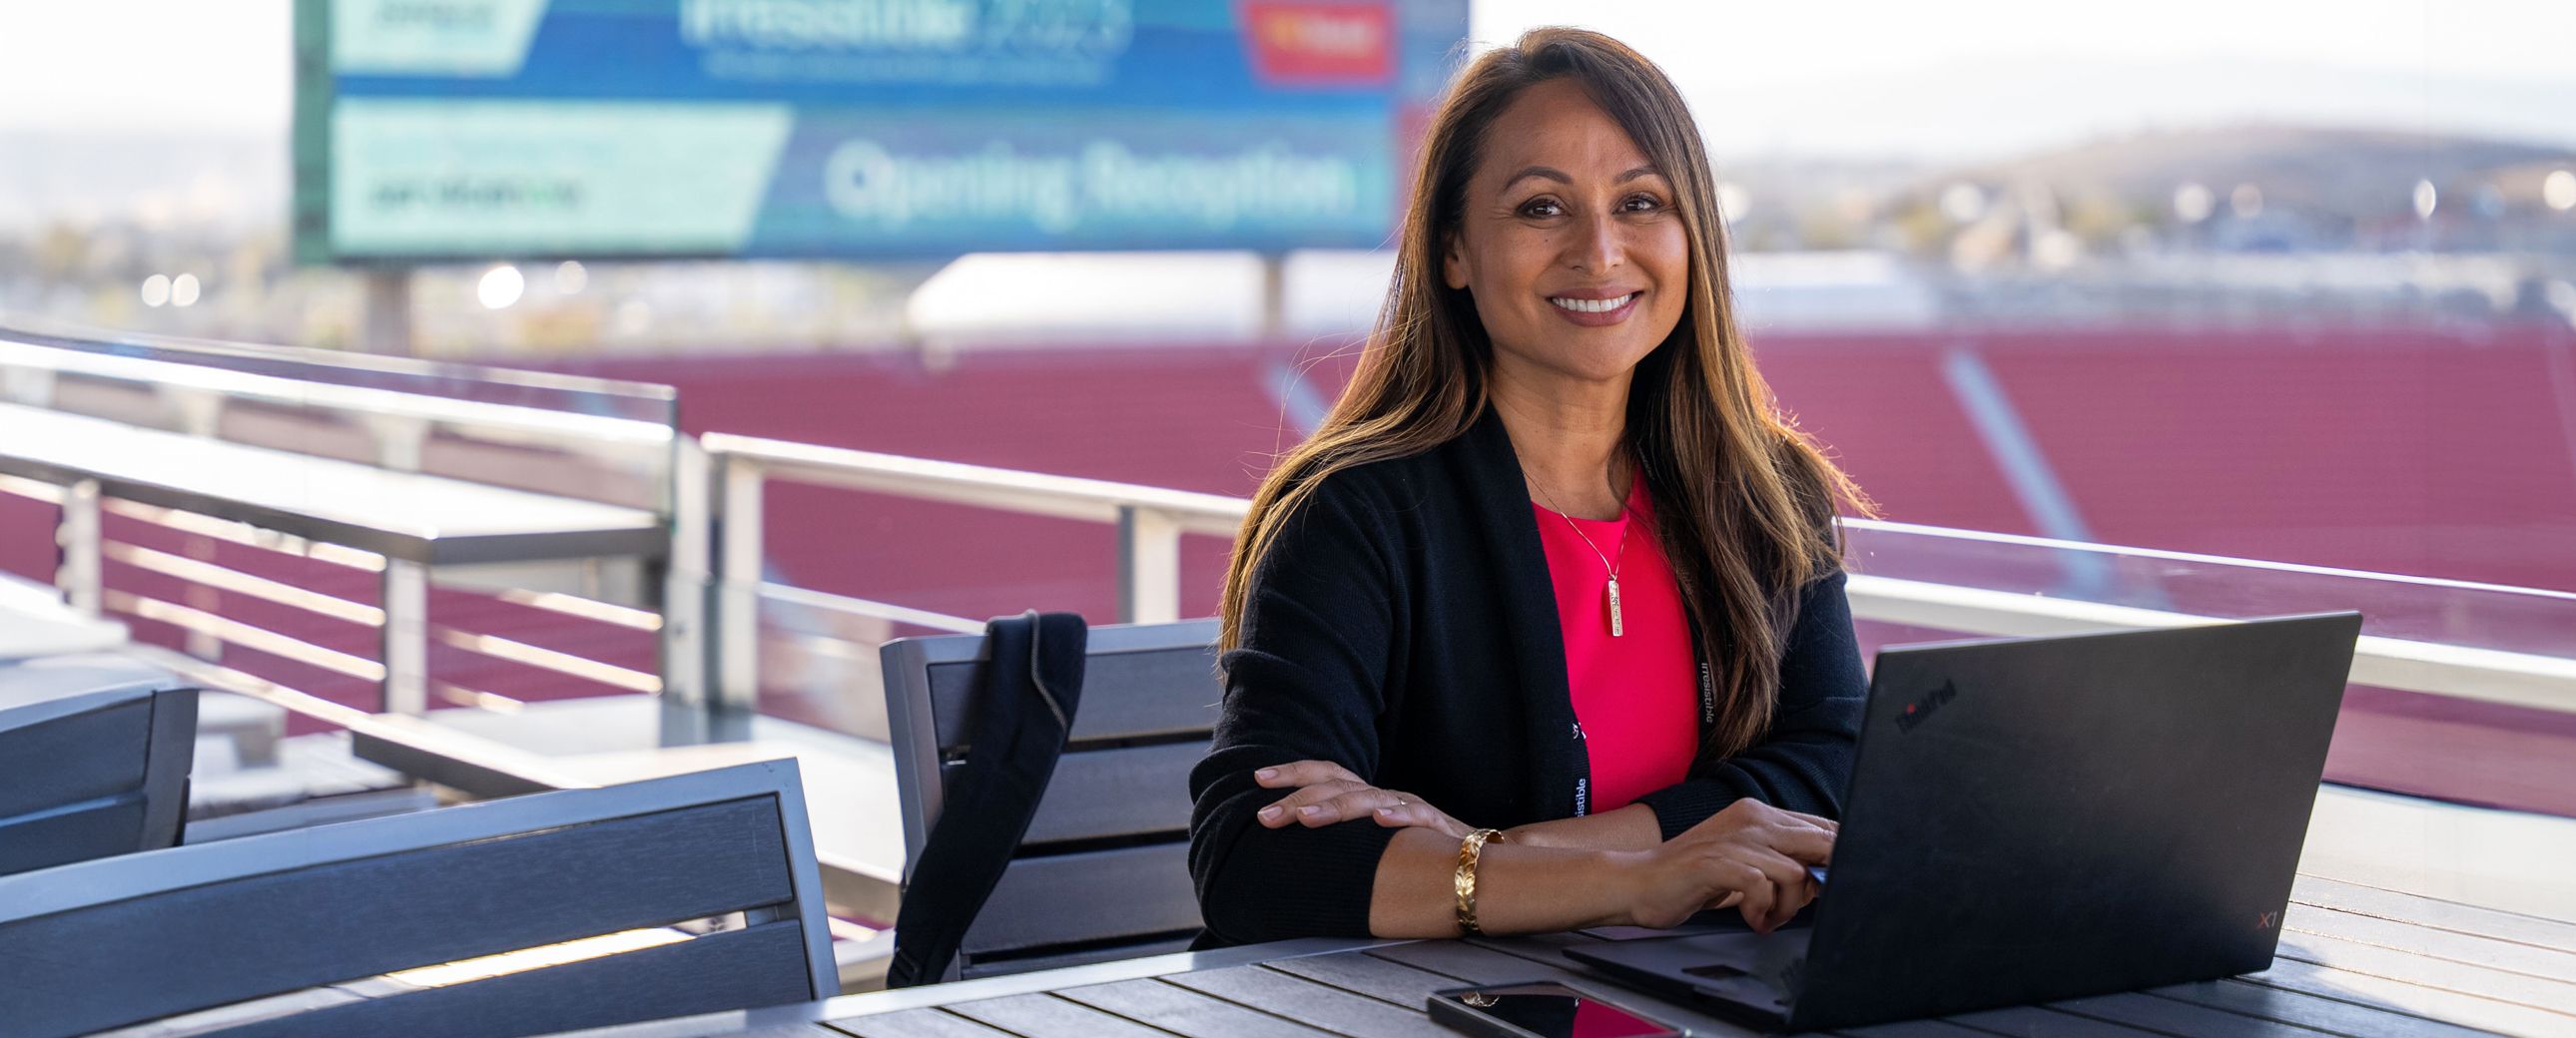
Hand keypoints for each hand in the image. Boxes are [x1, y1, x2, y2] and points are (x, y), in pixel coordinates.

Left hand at [1252, 760, 1468, 838]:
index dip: (1293, 774)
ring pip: (1369, 800)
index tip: (1258, 778)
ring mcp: (1409, 808)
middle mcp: (1383, 796)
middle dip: (1298, 799)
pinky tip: (1380, 822)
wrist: (1475, 860)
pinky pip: (1418, 818)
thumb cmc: (1414, 850)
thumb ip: (1340, 838)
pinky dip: (1399, 818)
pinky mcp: (1437, 827)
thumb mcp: (1369, 842)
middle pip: (1338, 786)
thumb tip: (1291, 844)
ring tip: (1306, 818)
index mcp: (1365, 797)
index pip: (1326, 774)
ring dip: (1336, 807)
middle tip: (1266, 816)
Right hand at [1617, 799, 1834, 933]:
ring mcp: (1734, 840)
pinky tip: (1752, 920)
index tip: (1827, 886)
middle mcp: (1751, 820)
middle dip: (1821, 883)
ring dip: (1789, 907)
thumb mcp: (1743, 862)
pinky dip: (1763, 912)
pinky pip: (1763, 887)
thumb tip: (1823, 879)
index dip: (1836, 858)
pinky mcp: (1717, 863)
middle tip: (1802, 905)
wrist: (1639, 882)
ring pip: (1796, 873)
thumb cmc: (1692, 878)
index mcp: (1759, 815)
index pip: (1821, 826)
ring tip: (1769, 918)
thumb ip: (1780, 862)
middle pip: (1819, 843)